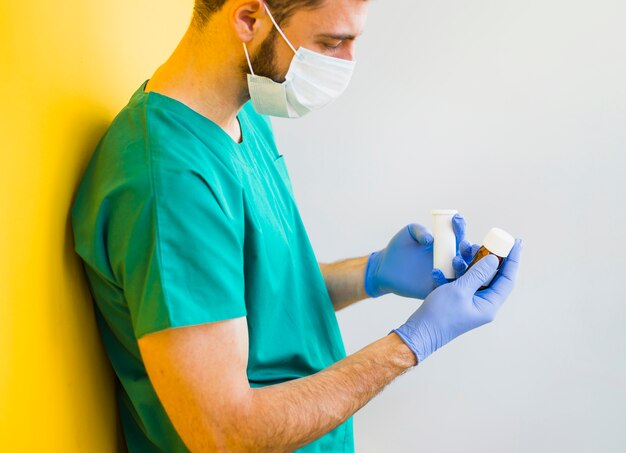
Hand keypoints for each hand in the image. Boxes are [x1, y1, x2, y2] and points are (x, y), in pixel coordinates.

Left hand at [364, 213, 472, 299]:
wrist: (385, 267)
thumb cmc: (399, 247)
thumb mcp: (409, 233)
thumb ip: (419, 230)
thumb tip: (430, 239)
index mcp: (444, 245)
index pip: (457, 235)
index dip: (458, 227)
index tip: (456, 219)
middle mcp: (447, 259)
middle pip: (465, 254)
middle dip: (468, 249)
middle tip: (464, 244)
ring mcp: (443, 274)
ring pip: (460, 272)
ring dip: (461, 266)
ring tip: (454, 259)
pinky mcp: (435, 288)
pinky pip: (444, 286)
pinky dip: (443, 280)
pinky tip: (435, 272)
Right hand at [391, 238, 522, 362]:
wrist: (420, 331)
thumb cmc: (440, 315)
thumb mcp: (460, 290)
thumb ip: (478, 273)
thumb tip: (494, 259)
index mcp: (489, 305)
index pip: (507, 279)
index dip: (513, 260)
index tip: (516, 242)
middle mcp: (483, 303)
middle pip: (494, 276)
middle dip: (490, 257)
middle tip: (488, 241)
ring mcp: (471, 302)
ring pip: (477, 276)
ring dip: (470, 262)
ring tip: (464, 248)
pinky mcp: (459, 300)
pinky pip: (463, 281)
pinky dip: (456, 271)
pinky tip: (444, 265)